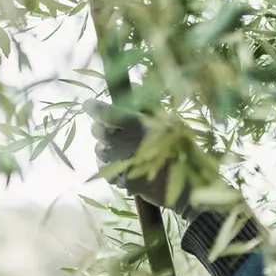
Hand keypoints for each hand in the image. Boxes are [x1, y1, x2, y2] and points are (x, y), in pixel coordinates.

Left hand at [87, 99, 189, 213]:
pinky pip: (105, 169)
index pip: (102, 112)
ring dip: (107, 147)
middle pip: (97, 130)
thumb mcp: (169, 121)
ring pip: (99, 150)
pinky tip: (125, 164)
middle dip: (102, 127)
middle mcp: (120, 142)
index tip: (90, 105)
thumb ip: (147, 107)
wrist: (185, 187)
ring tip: (122, 148)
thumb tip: (133, 88)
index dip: (93, 107)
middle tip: (113, 127)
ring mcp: (116, 163)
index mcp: (133, 124)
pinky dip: (111, 164)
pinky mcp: (117, 180)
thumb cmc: (181, 150)